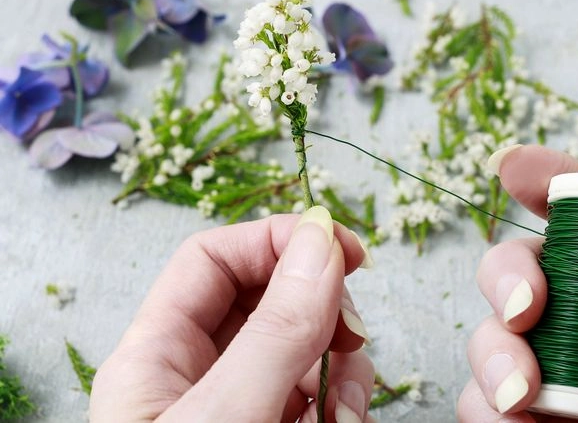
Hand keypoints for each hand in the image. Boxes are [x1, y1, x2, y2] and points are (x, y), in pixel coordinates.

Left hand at [90, 206, 374, 421]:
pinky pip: (323, 395)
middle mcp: (201, 377)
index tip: (340, 249)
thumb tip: (321, 240)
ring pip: (309, 351)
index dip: (277, 240)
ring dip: (343, 369)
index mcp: (157, 357)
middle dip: (324, 312)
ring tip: (342, 414)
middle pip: (273, 301)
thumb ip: (274, 333)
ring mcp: (244, 407)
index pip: (214, 258)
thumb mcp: (223, 416)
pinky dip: (344, 406)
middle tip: (353, 335)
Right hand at [458, 121, 577, 421]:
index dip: (554, 183)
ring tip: (527, 396)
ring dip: (495, 350)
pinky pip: (475, 388)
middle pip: (526, 263)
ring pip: (489, 325)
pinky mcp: (523, 422)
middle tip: (528, 307)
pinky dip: (484, 401)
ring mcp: (557, 380)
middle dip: (509, 273)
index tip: (512, 167)